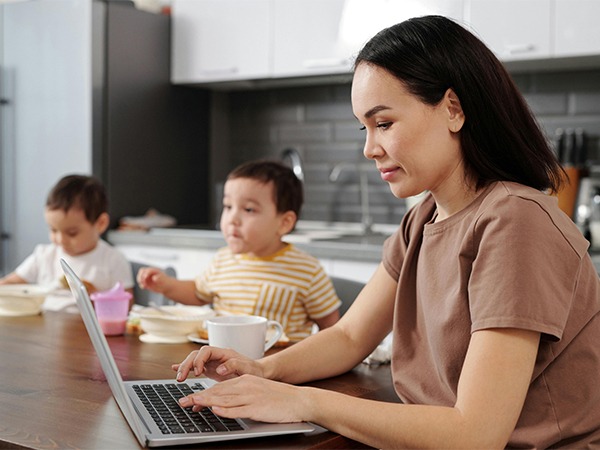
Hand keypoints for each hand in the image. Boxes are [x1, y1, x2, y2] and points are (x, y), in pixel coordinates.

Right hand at [136, 267, 168, 292]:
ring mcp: (147, 278)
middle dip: (140, 276)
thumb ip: (158, 278)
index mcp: (154, 270)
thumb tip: (154, 278)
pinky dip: (141, 285)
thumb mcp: (163, 279)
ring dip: (140, 281)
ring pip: (140, 277)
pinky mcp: (146, 283)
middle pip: (141, 271)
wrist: (166, 286)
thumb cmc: (165, 281)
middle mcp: (149, 273)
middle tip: (142, 281)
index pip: (147, 270)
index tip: (145, 277)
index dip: (145, 273)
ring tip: (144, 285)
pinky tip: (144, 287)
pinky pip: (141, 283)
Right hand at [172, 346, 263, 381]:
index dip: (199, 360)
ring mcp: (212, 362)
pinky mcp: (210, 370)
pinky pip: (195, 367)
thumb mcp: (247, 368)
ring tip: (179, 378)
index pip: (206, 351)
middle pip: (196, 355)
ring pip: (193, 361)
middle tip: (181, 378)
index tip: (198, 372)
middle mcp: (216, 356)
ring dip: (184, 368)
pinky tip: (176, 370)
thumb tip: (220, 368)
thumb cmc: (254, 370)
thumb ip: (234, 365)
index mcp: (224, 353)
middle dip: (186, 364)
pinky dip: (186, 368)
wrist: (258, 373)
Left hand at [178, 374, 308, 423]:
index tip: (190, 398)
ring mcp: (251, 397)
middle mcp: (246, 386)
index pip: (219, 386)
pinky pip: (238, 409)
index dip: (203, 393)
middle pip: (217, 391)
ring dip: (206, 402)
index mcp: (245, 380)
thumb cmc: (278, 398)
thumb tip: (222, 403)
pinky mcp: (257, 407)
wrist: (298, 400)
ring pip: (224, 398)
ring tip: (192, 404)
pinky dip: (225, 410)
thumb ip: (240, 395)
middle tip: (183, 401)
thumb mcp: (257, 390)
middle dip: (198, 397)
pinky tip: (215, 410)